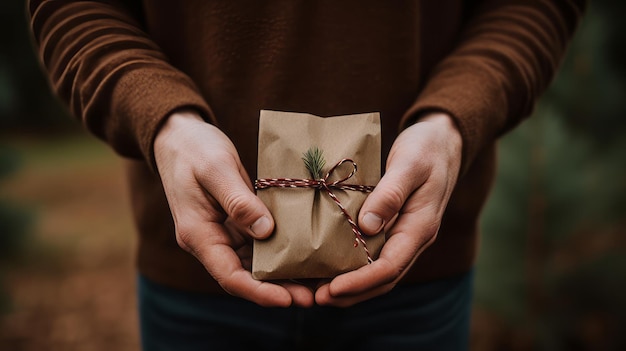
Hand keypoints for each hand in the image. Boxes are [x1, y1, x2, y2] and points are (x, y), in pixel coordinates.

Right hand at [154, 111, 313, 306]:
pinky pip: (257, 245)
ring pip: (253, 264)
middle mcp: (210, 241)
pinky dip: (278, 253)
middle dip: (277, 290)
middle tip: (312, 298)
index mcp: (197, 234)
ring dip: (281, 276)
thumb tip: (266, 232)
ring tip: (315, 283)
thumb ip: (239, 201)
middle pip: (244, 276)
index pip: (228, 275)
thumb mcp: (216, 169)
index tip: (287, 300)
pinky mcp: (234, 223)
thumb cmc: (194, 148)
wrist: (179, 136)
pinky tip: (302, 256)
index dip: (258, 292)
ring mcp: (222, 233)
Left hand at [315, 112, 461, 305]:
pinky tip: (331, 265)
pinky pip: (375, 256)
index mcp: (420, 227)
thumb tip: (367, 226)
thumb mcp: (409, 164)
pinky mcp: (394, 228)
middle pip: (383, 279)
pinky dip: (354, 267)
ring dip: (351, 286)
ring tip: (319, 291)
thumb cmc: (426, 148)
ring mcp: (404, 235)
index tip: (332, 288)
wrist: (443, 140)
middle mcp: (413, 238)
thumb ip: (390, 194)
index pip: (390, 267)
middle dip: (352, 293)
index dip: (360, 281)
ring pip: (378, 272)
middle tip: (318, 298)